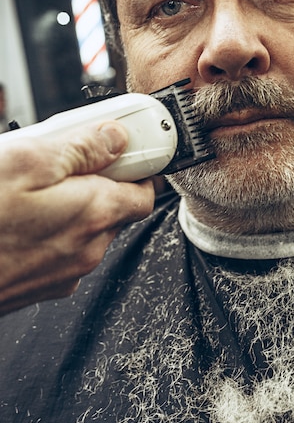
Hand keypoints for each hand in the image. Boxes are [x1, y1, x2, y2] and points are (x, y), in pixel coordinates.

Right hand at [0, 121, 154, 314]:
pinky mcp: (40, 284)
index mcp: (94, 215)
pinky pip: (61, 248)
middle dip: (98, 182)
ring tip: (32, 188)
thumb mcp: (27, 161)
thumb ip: (82, 147)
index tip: (126, 150)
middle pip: (114, 209)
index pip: (145, 192)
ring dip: (72, 206)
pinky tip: (19, 215)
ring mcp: (63, 272)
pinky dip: (52, 228)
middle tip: (63, 162)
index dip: (138, 168)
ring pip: (85, 229)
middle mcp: (86, 250)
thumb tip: (116, 138)